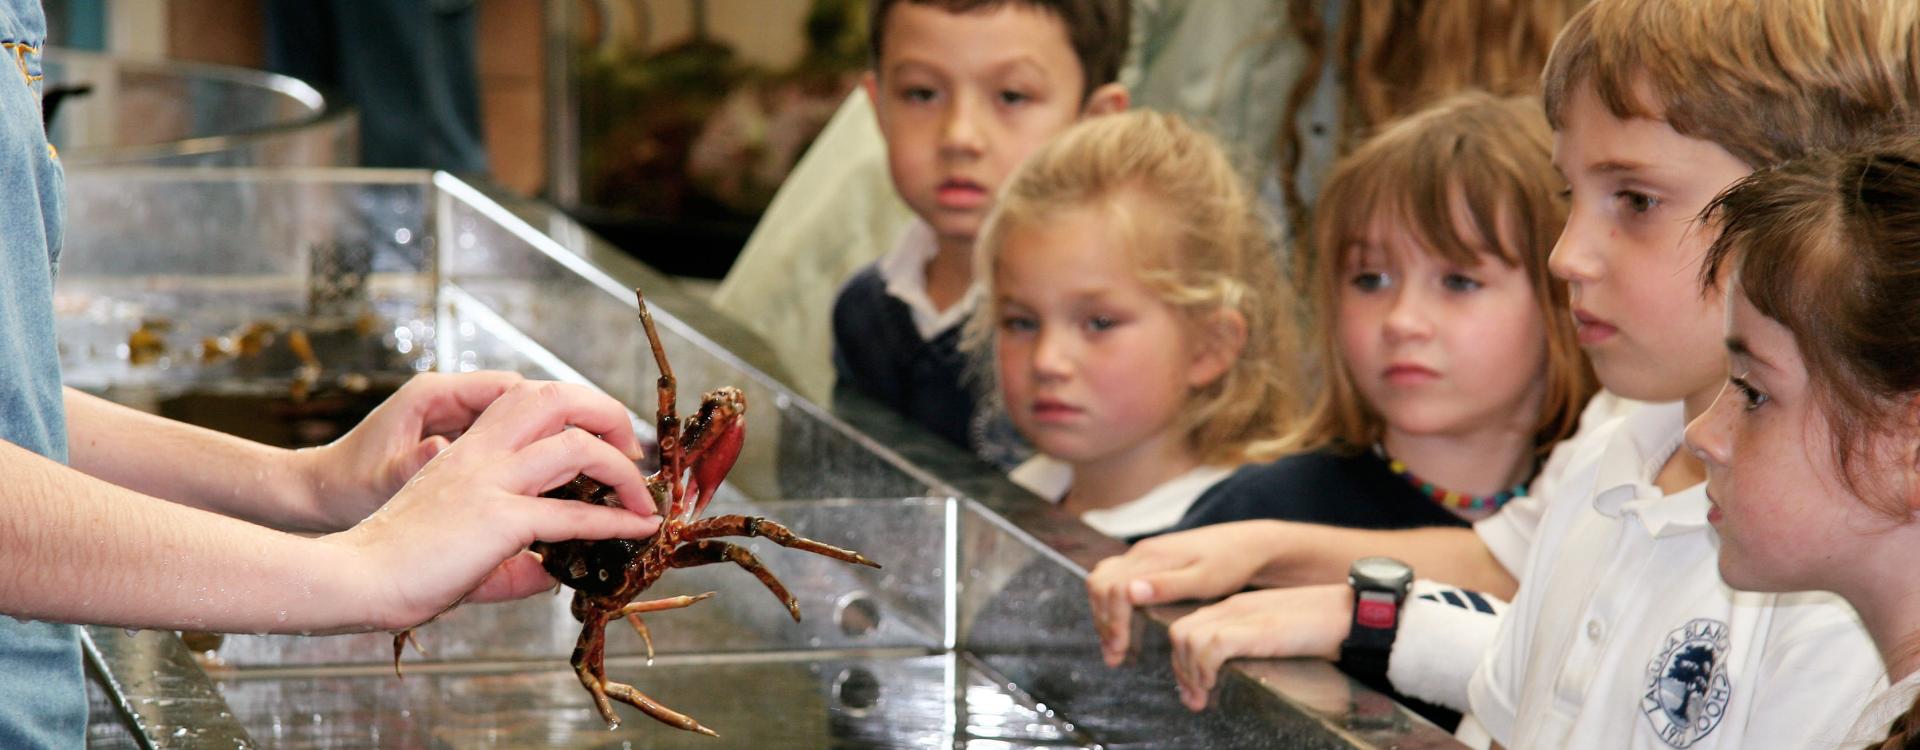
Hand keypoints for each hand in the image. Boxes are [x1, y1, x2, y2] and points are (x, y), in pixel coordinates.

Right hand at [322, 380, 660, 629]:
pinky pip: (573, 516)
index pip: (528, 398)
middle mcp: (481, 454)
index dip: (575, 408)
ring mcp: (490, 483)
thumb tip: (553, 573)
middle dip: (606, 413)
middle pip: (554, 397)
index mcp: (468, 450)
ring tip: (644, 497)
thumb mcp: (462, 544)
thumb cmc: (398, 564)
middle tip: (631, 451)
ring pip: (575, 447)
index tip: (605, 441)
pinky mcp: (498, 521)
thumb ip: (513, 556)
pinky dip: (615, 520)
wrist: (355, 577)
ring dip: (622, 470)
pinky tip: (636, 529)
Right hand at [1086, 522, 1281, 665]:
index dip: (1111, 621)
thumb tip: (1129, 591)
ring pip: (1103, 580)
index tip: (1120, 650)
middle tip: (1114, 654)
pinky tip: (1124, 625)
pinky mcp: (1150, 560)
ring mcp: (1144, 554)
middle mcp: (1142, 552)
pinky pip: (1116, 579)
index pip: (1111, 588)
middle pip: (1099, 583)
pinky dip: (1112, 604)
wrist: (1251, 544)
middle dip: (1101, 620)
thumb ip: (1166, 586)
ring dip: (1103, 613)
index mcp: (1152, 557)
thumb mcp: (1204, 580)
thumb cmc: (1232, 564)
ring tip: (1115, 646)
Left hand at [1167, 584, 1351, 710]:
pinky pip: (1210, 645)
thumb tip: (1229, 672)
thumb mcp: (1274, 634)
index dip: (1182, 661)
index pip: (1189, 628)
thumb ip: (1250, 645)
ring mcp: (1241, 616)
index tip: (1192, 689)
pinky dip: (1204, 667)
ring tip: (1206, 692)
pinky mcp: (1255, 629)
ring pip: (1186, 638)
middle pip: (1179, 633)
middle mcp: (1232, 608)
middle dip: (1180, 669)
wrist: (1350, 615)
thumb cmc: (1320, 629)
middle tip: (1195, 697)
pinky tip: (1215, 681)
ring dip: (1190, 671)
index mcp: (1235, 609)